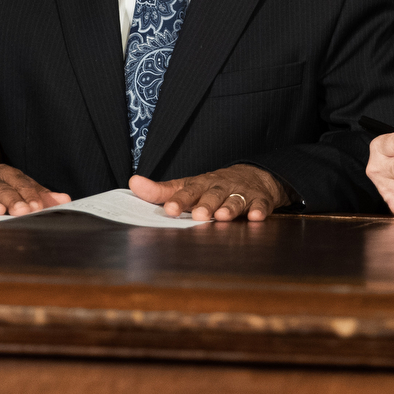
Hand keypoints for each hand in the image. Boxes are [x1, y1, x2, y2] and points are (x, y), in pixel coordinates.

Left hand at [129, 163, 288, 221]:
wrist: (253, 176)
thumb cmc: (212, 186)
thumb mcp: (188, 186)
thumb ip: (161, 190)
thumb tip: (133, 183)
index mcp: (201, 184)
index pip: (187, 191)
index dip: (178, 200)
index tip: (169, 209)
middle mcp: (220, 187)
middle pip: (212, 195)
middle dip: (206, 204)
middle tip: (198, 215)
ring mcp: (241, 192)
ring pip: (235, 200)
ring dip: (229, 207)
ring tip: (223, 217)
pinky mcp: (260, 200)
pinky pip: (260, 205)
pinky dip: (259, 210)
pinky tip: (255, 217)